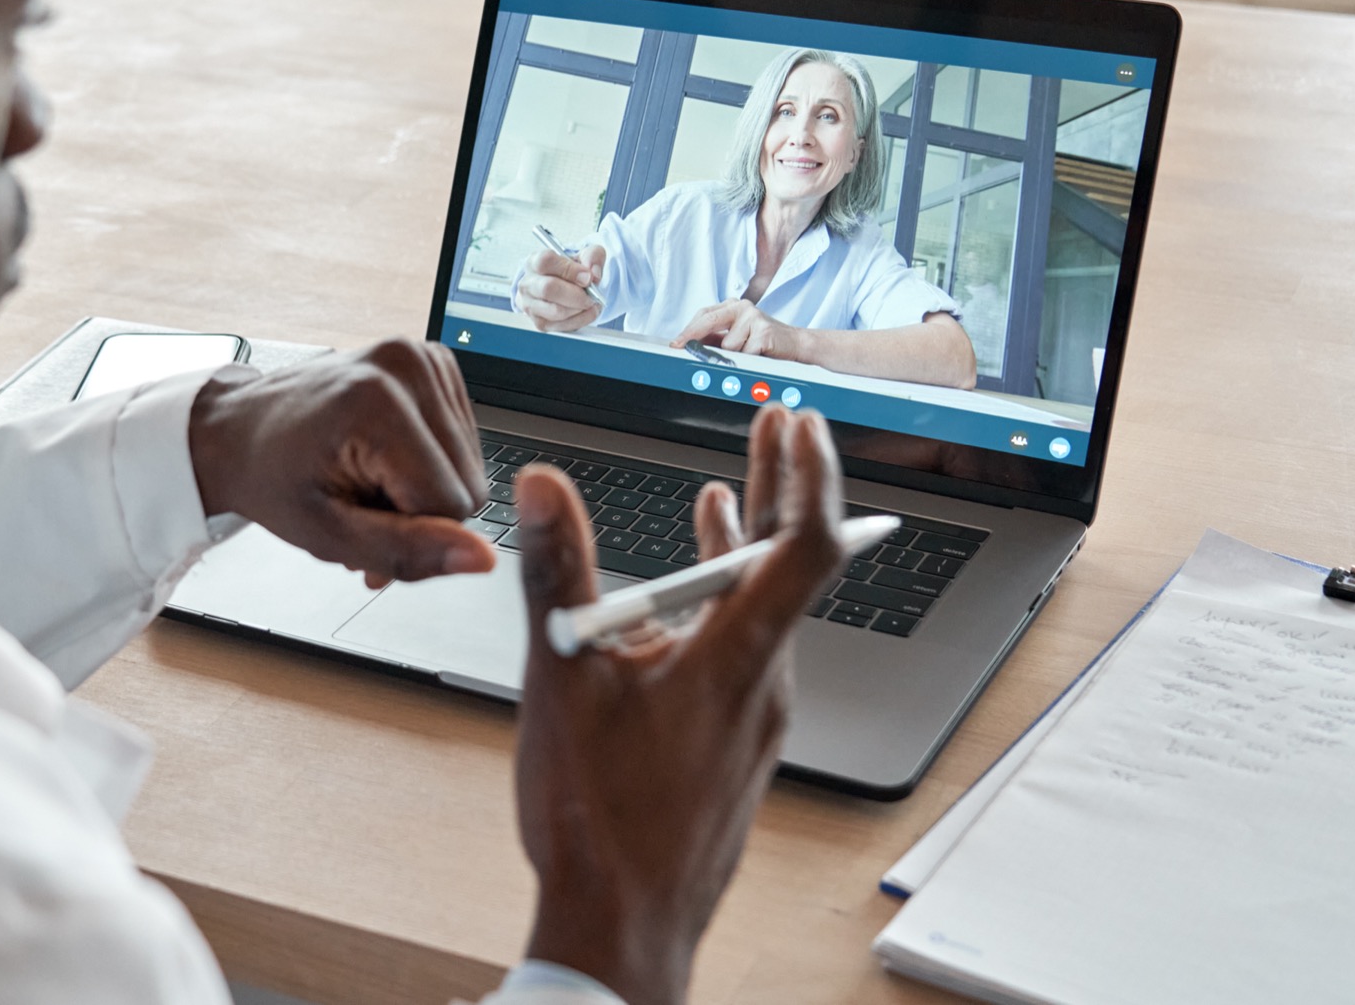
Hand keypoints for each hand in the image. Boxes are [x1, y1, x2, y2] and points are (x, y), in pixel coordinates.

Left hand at [187, 339, 495, 586]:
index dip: (411, 534)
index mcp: (377, 401)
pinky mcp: (434, 361)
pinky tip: (385, 456)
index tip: (362, 523)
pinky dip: (428, 461)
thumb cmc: (271, 475)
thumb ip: (407, 550)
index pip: (452, 506)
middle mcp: (407, 365)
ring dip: (423, 488)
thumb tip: (481, 558)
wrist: (243, 429)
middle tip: (361, 504)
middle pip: (468, 485)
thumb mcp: (327, 534)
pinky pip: (463, 441)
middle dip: (419, 512)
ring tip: (368, 479)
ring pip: (470, 468)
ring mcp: (424, 356)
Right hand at [511, 406, 844, 1004]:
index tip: (797, 425)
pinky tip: (689, 598)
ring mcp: (754, 718)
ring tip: (733, 490)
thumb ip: (557, 573)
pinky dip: (726, 604)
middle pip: (792, 567)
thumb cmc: (600, 822)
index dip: (808, 475)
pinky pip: (747, 651)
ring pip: (766, 611)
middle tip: (778, 426)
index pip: (804, 546)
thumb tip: (547, 488)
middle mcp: (764, 685)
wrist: (624, 928)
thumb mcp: (562, 678)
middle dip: (782, 487)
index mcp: (737, 661)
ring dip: (749, 546)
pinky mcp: (734, 744)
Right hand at [514, 244, 606, 331]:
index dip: (569, 269)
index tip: (587, 277)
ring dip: (580, 309)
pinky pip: (562, 326)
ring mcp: (531, 306)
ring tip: (591, 303)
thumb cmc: (572, 270)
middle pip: (548, 289)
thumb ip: (592, 257)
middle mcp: (528, 284)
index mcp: (534, 262)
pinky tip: (586, 312)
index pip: (545, 262)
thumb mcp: (585, 255)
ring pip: (556, 311)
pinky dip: (580, 320)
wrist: (567, 287)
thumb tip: (594, 275)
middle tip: (591, 295)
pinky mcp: (540, 323)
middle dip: (576, 294)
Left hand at [672, 299, 803, 358]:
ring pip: (728, 345)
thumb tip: (690, 345)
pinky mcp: (764, 331)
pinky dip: (749, 361)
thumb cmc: (764, 342)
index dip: (688, 330)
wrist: (796, 344)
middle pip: (709, 321)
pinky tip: (759, 355)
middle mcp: (742, 307)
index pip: (704, 315)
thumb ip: (715, 339)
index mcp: (733, 306)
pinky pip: (745, 354)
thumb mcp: (737, 337)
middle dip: (692, 337)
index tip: (676, 343)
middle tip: (680, 348)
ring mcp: (754, 317)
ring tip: (749, 354)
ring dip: (734, 356)